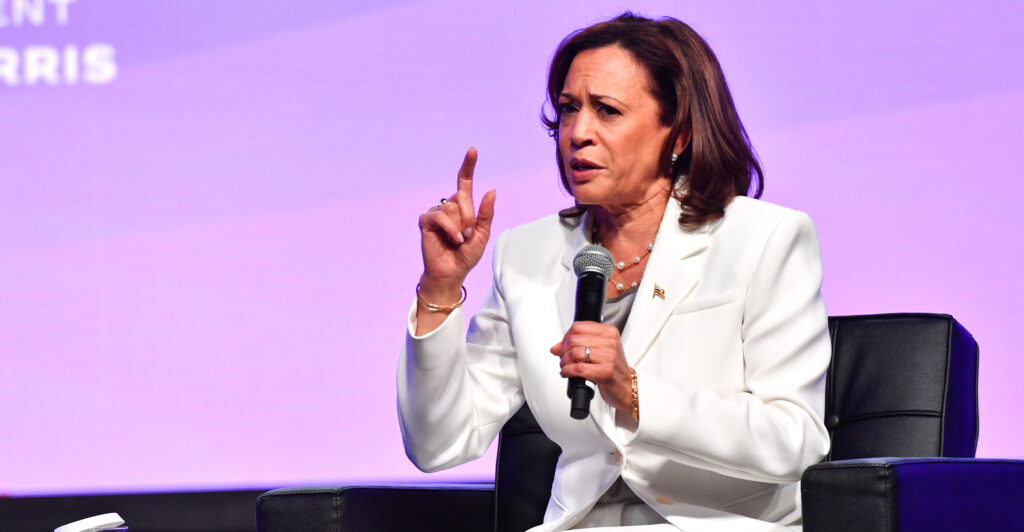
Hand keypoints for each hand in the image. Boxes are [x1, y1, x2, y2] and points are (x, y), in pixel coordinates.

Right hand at [417, 147, 496, 302]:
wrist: (452, 272)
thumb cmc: (466, 255)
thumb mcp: (482, 234)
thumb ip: (486, 213)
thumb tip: (492, 189)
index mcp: (463, 207)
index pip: (464, 182)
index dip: (468, 166)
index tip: (473, 150)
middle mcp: (449, 206)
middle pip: (463, 198)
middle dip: (469, 218)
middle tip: (466, 236)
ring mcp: (436, 212)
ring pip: (452, 207)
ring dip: (460, 227)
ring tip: (458, 240)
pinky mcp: (426, 220)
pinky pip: (440, 215)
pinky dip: (449, 229)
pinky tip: (453, 240)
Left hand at [550, 321, 633, 411]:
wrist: (626, 386)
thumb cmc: (613, 368)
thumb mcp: (599, 351)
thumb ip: (578, 345)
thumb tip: (556, 347)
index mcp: (609, 332)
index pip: (578, 327)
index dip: (566, 336)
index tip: (563, 345)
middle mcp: (610, 342)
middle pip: (574, 339)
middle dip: (563, 350)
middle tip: (562, 357)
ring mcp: (609, 357)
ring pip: (574, 353)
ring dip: (564, 361)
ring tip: (565, 366)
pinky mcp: (605, 372)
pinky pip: (578, 368)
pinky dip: (567, 371)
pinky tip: (567, 373)